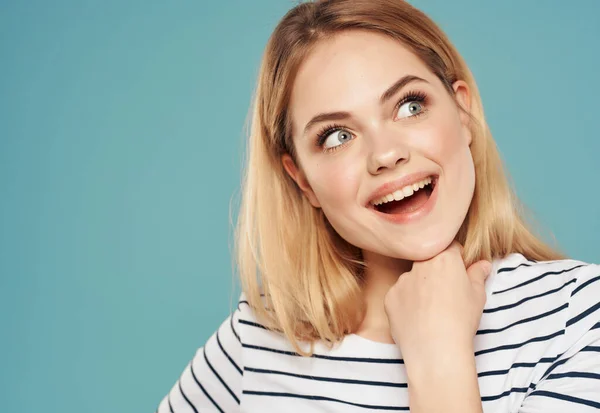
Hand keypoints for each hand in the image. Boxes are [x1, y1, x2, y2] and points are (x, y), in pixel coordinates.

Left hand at [383, 241, 491, 362]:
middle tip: (445, 295)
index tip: (459, 273)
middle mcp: (419, 264)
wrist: (435, 348)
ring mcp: (402, 281)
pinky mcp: (389, 297)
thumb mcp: (477, 295)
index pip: (449, 247)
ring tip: (430, 312)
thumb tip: (482, 264)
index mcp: (444, 259)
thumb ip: (478, 275)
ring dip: (419, 288)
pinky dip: (406, 304)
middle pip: (428, 262)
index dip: (456, 258)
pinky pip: (399, 295)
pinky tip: (416, 319)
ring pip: (412, 279)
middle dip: (436, 273)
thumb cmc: (461, 320)